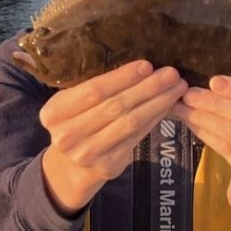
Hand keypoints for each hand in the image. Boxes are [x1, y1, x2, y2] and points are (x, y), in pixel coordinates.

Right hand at [38, 60, 187, 214]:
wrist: (71, 164)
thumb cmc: (77, 121)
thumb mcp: (72, 103)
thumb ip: (93, 87)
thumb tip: (139, 64)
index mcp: (54, 112)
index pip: (93, 90)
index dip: (122, 77)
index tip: (147, 65)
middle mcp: (67, 135)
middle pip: (115, 106)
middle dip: (148, 88)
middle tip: (171, 73)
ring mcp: (87, 154)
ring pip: (130, 123)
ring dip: (158, 102)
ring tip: (177, 87)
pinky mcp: (107, 166)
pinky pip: (137, 137)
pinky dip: (155, 118)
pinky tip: (168, 105)